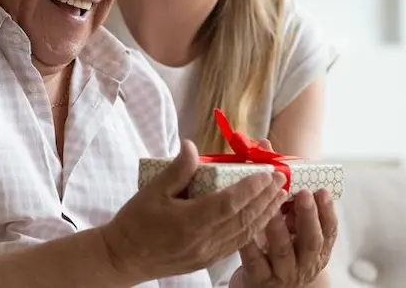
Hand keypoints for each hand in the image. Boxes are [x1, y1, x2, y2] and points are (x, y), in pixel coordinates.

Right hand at [100, 140, 287, 282]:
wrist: (124, 258)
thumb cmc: (135, 223)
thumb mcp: (152, 191)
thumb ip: (176, 170)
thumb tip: (192, 145)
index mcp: (190, 221)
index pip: (229, 203)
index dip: (250, 188)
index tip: (266, 173)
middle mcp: (204, 240)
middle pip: (243, 218)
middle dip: (265, 198)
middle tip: (282, 179)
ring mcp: (207, 253)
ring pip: (245, 233)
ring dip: (265, 214)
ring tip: (280, 197)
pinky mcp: (207, 260)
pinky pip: (237, 245)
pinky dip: (254, 230)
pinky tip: (262, 219)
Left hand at [232, 188, 337, 287]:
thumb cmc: (281, 254)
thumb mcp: (295, 235)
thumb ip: (296, 214)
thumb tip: (289, 183)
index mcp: (318, 250)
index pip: (329, 231)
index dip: (328, 211)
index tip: (322, 191)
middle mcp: (304, 263)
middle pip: (311, 241)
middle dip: (308, 216)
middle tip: (303, 195)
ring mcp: (283, 273)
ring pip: (283, 252)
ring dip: (278, 228)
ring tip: (272, 209)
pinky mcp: (259, 279)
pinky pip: (255, 262)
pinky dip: (250, 246)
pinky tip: (247, 231)